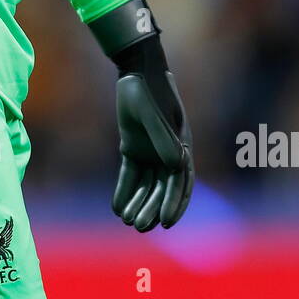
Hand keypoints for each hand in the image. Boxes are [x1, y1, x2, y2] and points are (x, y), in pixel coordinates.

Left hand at [87, 0, 194, 231]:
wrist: (134, 71)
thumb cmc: (149, 90)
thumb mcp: (154, 114)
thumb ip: (163, 139)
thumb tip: (176, 166)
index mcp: (181, 146)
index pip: (181, 182)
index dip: (175, 203)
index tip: (167, 223)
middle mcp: (168, 151)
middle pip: (162, 188)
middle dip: (153, 208)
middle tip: (140, 227)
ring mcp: (150, 149)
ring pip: (146, 184)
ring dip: (138, 203)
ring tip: (128, 221)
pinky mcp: (133, 145)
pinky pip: (130, 174)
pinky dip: (124, 190)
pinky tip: (116, 207)